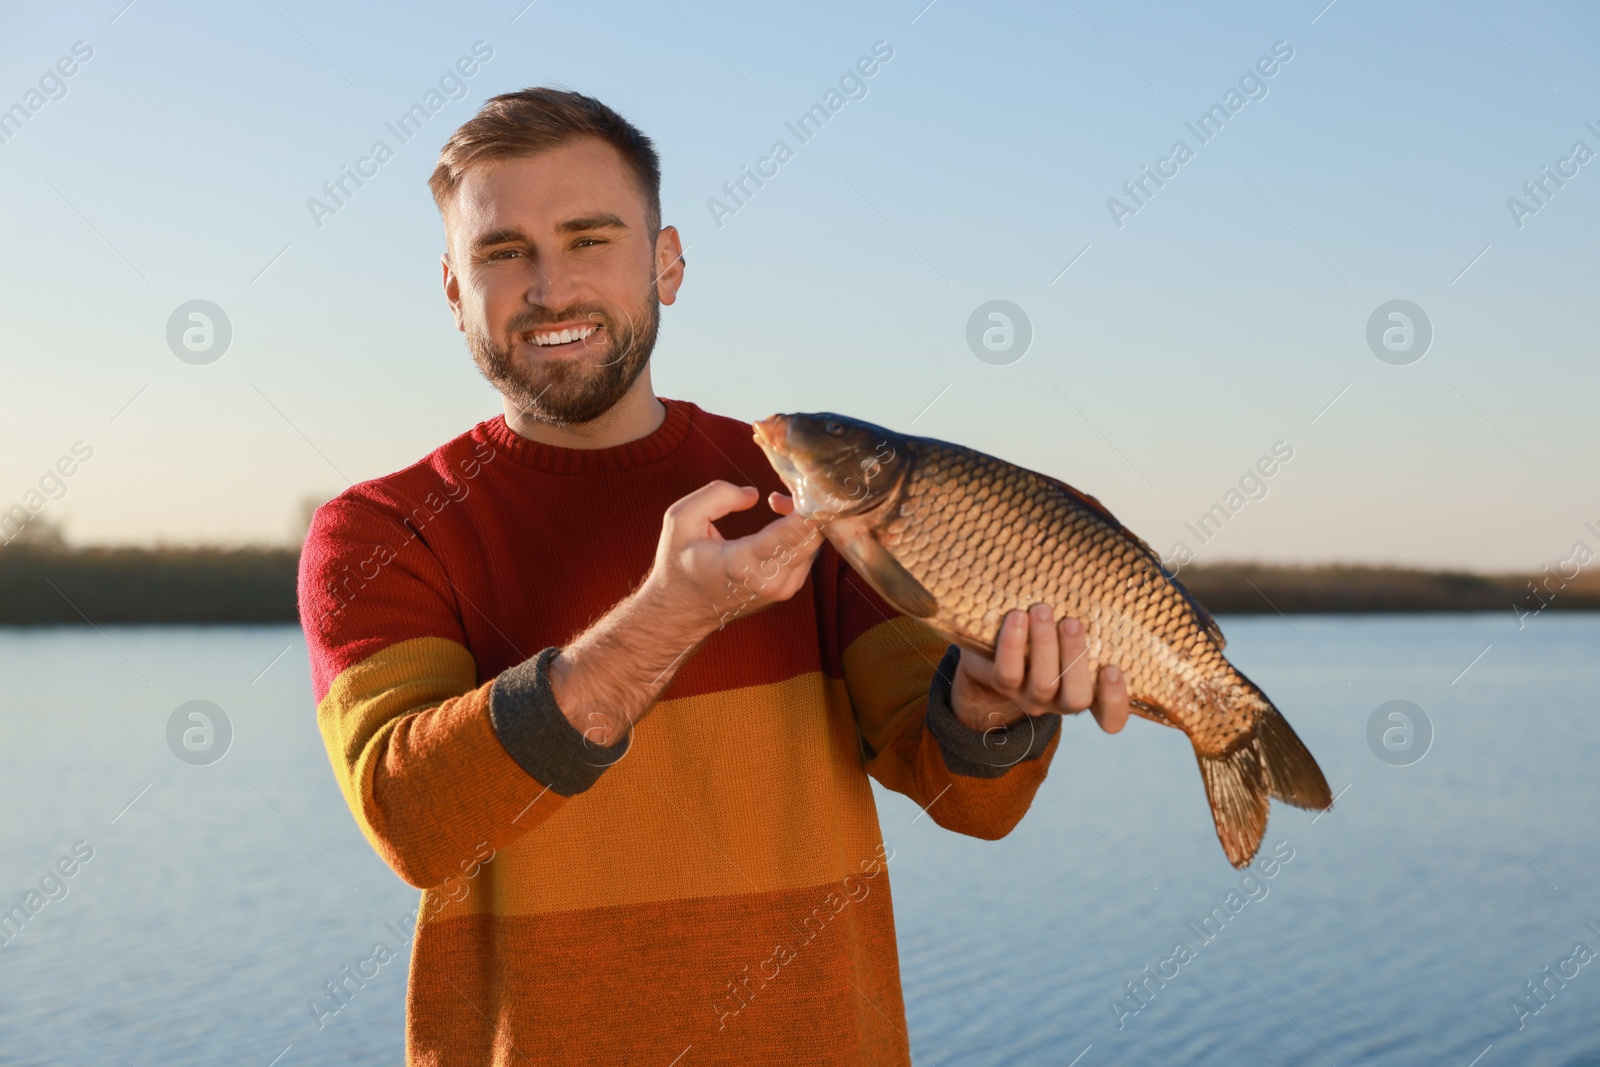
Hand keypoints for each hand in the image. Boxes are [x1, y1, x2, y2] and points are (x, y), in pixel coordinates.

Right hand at [548, 481, 822, 747]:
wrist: (681, 611)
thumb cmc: (679, 563)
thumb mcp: (681, 519)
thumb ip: (718, 495)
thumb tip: (755, 494)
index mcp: (743, 563)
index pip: (795, 531)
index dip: (808, 502)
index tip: (802, 480)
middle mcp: (770, 580)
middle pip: (814, 535)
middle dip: (807, 504)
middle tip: (782, 489)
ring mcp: (783, 589)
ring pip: (815, 543)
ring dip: (805, 518)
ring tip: (777, 503)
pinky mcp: (789, 589)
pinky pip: (809, 553)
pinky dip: (802, 533)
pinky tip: (781, 522)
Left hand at [949, 604, 1130, 734]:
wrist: (992, 648)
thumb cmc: (1043, 634)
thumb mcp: (1067, 632)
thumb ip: (1084, 622)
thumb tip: (1097, 578)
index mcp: (1086, 689)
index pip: (1110, 716)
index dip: (1116, 701)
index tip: (1113, 669)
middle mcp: (1060, 700)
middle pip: (1077, 698)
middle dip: (1076, 658)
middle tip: (1072, 623)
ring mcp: (1030, 696)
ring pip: (1043, 684)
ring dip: (1045, 645)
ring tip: (1042, 610)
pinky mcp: (1001, 685)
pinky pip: (1007, 672)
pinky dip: (1012, 644)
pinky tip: (1016, 617)